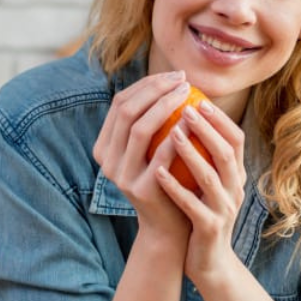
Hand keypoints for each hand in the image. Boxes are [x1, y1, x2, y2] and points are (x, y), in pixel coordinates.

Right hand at [92, 70, 192, 236]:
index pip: (121, 103)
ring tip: (189, 94)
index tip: (174, 76)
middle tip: (183, 80)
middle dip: (156, 89)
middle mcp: (107, 160)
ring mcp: (121, 176)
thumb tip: (168, 80)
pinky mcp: (140, 190)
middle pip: (127, 111)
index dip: (147, 85)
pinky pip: (161, 155)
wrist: (170, 225)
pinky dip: (178, 135)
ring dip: (166, 105)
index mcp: (105, 146)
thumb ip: (151, 122)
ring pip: (140, 129)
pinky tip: (195, 121)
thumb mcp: (152, 151)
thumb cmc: (167, 180)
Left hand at [154, 96, 246, 285]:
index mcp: (236, 176)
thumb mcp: (208, 183)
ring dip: (191, 153)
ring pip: (211, 177)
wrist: (208, 261)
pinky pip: (192, 205)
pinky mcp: (209, 229)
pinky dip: (175, 187)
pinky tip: (157, 171)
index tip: (200, 99)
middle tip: (185, 108)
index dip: (220, 119)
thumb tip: (185, 116)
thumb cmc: (201, 214)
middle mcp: (235, 190)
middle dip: (206, 128)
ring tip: (171, 133)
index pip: (236, 140)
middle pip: (226, 153)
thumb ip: (203, 156)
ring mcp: (224, 210)